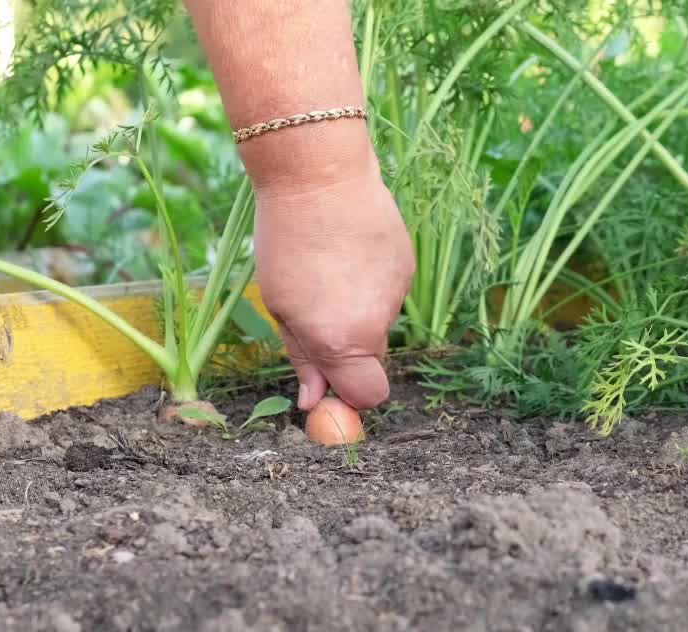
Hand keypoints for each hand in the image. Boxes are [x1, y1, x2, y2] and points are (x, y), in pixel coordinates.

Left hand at [253, 163, 413, 411]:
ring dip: (356, 309)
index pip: (368, 395)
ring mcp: (397, 293)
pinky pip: (388, 291)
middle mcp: (377, 323)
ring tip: (326, 267)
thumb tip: (312, 400)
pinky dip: (369, 282)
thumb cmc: (287, 240)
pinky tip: (347, 251)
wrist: (320, 176)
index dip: (350, 395)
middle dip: (346, 349)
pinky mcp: (407, 265)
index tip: (328, 383)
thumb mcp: (281, 305)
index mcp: (341, 340)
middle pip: (370, 359)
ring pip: (377, 321)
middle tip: (312, 310)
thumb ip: (304, 357)